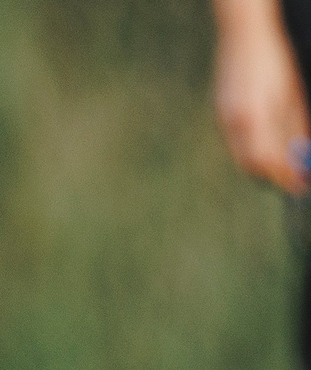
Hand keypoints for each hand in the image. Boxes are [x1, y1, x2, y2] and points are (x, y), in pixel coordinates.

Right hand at [214, 0, 308, 192]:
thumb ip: (295, 124)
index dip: (285, 177)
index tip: (301, 185)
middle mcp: (233, 122)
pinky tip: (269, 142)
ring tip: (285, 162)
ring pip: (242, 155)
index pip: (267, 162)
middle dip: (273, 176)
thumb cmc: (274, 55)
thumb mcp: (291, 91)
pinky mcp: (220, 111)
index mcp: (252, 117)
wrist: (243, 30)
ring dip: (263, 163)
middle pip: (251, 165)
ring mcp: (222, 117)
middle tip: (294, 180)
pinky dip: (253, 148)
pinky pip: (236, 141)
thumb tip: (302, 152)